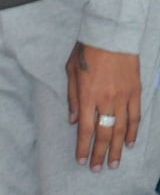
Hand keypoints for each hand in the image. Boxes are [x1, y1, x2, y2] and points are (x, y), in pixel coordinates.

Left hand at [65, 41, 140, 170]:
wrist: (110, 36)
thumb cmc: (85, 51)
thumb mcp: (70, 71)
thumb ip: (71, 97)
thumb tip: (72, 120)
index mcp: (86, 95)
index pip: (84, 128)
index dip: (82, 146)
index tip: (80, 160)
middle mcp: (105, 100)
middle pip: (103, 133)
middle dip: (99, 153)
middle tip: (97, 168)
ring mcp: (122, 97)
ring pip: (121, 129)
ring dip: (117, 148)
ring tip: (114, 163)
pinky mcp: (135, 92)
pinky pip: (135, 117)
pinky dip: (133, 132)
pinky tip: (130, 143)